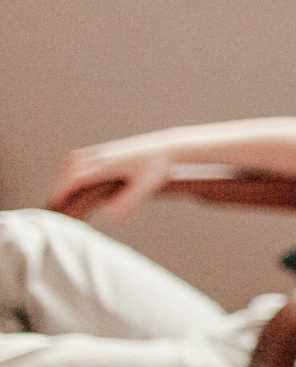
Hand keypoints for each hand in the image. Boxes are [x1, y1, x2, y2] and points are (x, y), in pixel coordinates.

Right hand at [51, 138, 175, 222]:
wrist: (169, 148)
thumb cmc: (158, 168)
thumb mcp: (146, 186)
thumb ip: (128, 203)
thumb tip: (111, 218)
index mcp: (109, 163)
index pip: (77, 175)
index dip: (64, 189)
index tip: (56, 202)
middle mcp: (103, 155)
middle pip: (71, 167)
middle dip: (60, 184)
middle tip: (54, 202)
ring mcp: (105, 151)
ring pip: (74, 160)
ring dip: (65, 175)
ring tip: (61, 193)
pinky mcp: (107, 150)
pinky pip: (82, 157)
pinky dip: (73, 168)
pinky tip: (75, 181)